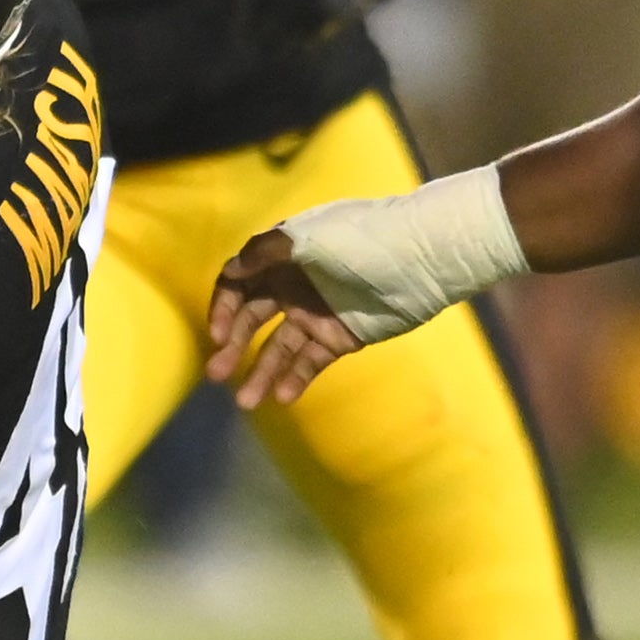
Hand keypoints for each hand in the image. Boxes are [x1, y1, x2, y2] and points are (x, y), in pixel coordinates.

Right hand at [205, 225, 369, 407]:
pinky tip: (283, 397)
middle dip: (232, 347)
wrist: (421, 259)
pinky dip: (295, 379)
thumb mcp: (309, 237)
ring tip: (246, 402)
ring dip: (259, 374)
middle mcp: (292, 289)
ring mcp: (315, 317)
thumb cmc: (362, 241)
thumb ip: (265, 252)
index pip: (238, 286)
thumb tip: (231, 270)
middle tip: (217, 374)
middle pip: (251, 322)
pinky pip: (309, 362)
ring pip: (278, 349)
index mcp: (281, 261)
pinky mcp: (338, 339)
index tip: (218, 334)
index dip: (223, 309)